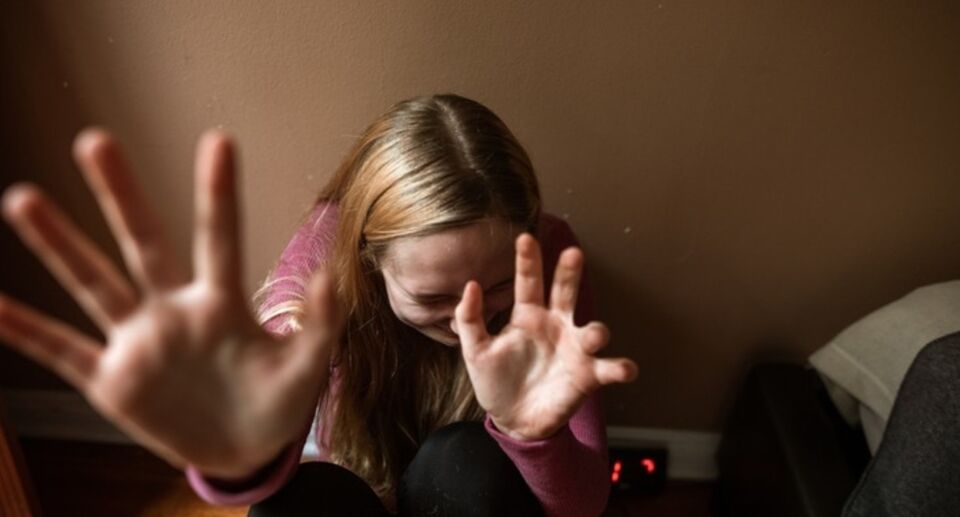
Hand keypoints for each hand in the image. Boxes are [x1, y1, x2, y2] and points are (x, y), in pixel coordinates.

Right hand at [0, 129, 342, 477]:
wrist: (243, 450)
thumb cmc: (277, 401)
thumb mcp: (306, 367)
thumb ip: (320, 324)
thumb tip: (329, 275)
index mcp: (223, 304)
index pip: (219, 238)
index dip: (217, 193)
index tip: (218, 139)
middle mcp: (174, 310)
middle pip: (144, 243)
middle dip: (121, 195)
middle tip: (95, 140)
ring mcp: (139, 342)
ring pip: (94, 285)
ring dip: (60, 246)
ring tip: (23, 198)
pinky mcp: (112, 381)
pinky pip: (64, 352)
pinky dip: (28, 331)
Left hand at [455, 234, 637, 440]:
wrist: (513, 421)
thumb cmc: (495, 381)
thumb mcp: (475, 351)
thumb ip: (470, 319)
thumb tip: (471, 284)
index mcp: (527, 315)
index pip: (528, 282)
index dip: (527, 260)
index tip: (525, 237)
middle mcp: (555, 325)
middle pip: (565, 292)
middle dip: (569, 273)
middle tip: (572, 253)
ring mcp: (574, 348)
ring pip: (591, 330)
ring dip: (596, 330)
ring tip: (595, 335)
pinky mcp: (588, 375)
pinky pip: (609, 368)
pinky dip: (621, 367)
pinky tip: (626, 369)